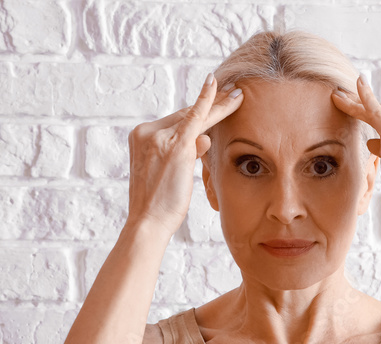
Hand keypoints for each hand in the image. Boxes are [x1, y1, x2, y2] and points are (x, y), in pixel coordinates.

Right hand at [125, 74, 243, 238]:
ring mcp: (160, 136)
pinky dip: (207, 100)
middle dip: (211, 103)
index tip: (211, 99)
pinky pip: (195, 116)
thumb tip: (206, 139)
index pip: (175, 122)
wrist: (148, 222)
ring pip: (195, 116)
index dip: (197, 112)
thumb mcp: (172, 174)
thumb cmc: (159, 205)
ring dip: (218, 104)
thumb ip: (187, 153)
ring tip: (237, 93)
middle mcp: (148, 132)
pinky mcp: (176, 144)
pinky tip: (216, 85)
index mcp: (142, 137)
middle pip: (186, 115)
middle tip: (232, 89)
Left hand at [331, 76, 380, 231]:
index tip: (359, 106)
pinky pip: (377, 115)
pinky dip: (365, 99)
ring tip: (336, 96)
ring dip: (356, 105)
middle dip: (364, 104)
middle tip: (341, 95)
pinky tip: (356, 85)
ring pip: (379, 113)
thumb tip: (371, 141)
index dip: (376, 114)